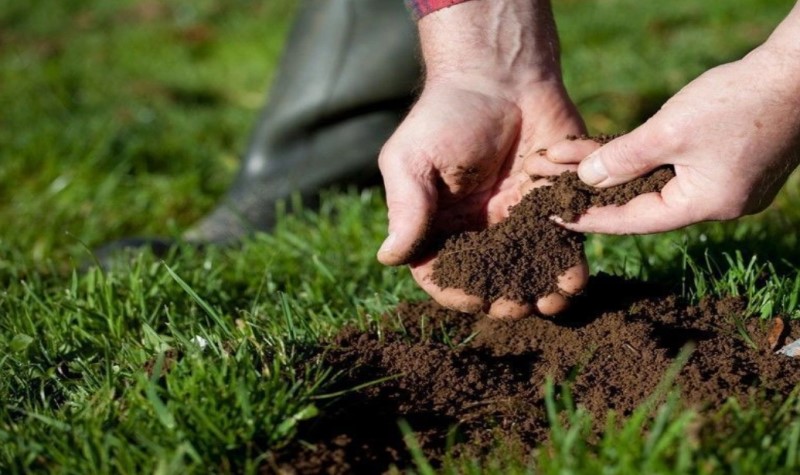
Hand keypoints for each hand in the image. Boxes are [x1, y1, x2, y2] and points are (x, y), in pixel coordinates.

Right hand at [376, 0, 588, 318]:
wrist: (501, 74)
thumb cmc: (446, 114)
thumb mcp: (413, 158)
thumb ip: (406, 208)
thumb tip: (388, 258)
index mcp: (437, 224)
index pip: (441, 273)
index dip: (456, 292)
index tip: (475, 300)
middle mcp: (477, 229)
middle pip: (491, 279)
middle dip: (506, 299)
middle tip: (521, 307)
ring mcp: (516, 219)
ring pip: (530, 268)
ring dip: (543, 290)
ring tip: (557, 300)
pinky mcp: (552, 205)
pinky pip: (563, 241)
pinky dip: (570, 261)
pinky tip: (577, 275)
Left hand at [535, 43, 799, 233]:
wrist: (798, 73)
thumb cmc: (737, 100)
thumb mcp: (669, 131)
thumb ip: (623, 158)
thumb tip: (586, 180)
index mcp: (705, 206)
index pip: (634, 220)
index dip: (592, 218)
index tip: (557, 218)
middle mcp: (719, 204)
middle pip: (645, 202)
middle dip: (601, 191)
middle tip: (559, 190)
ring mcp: (731, 185)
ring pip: (661, 183)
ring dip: (621, 172)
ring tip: (578, 165)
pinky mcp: (734, 164)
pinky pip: (679, 169)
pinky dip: (648, 161)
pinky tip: (619, 152)